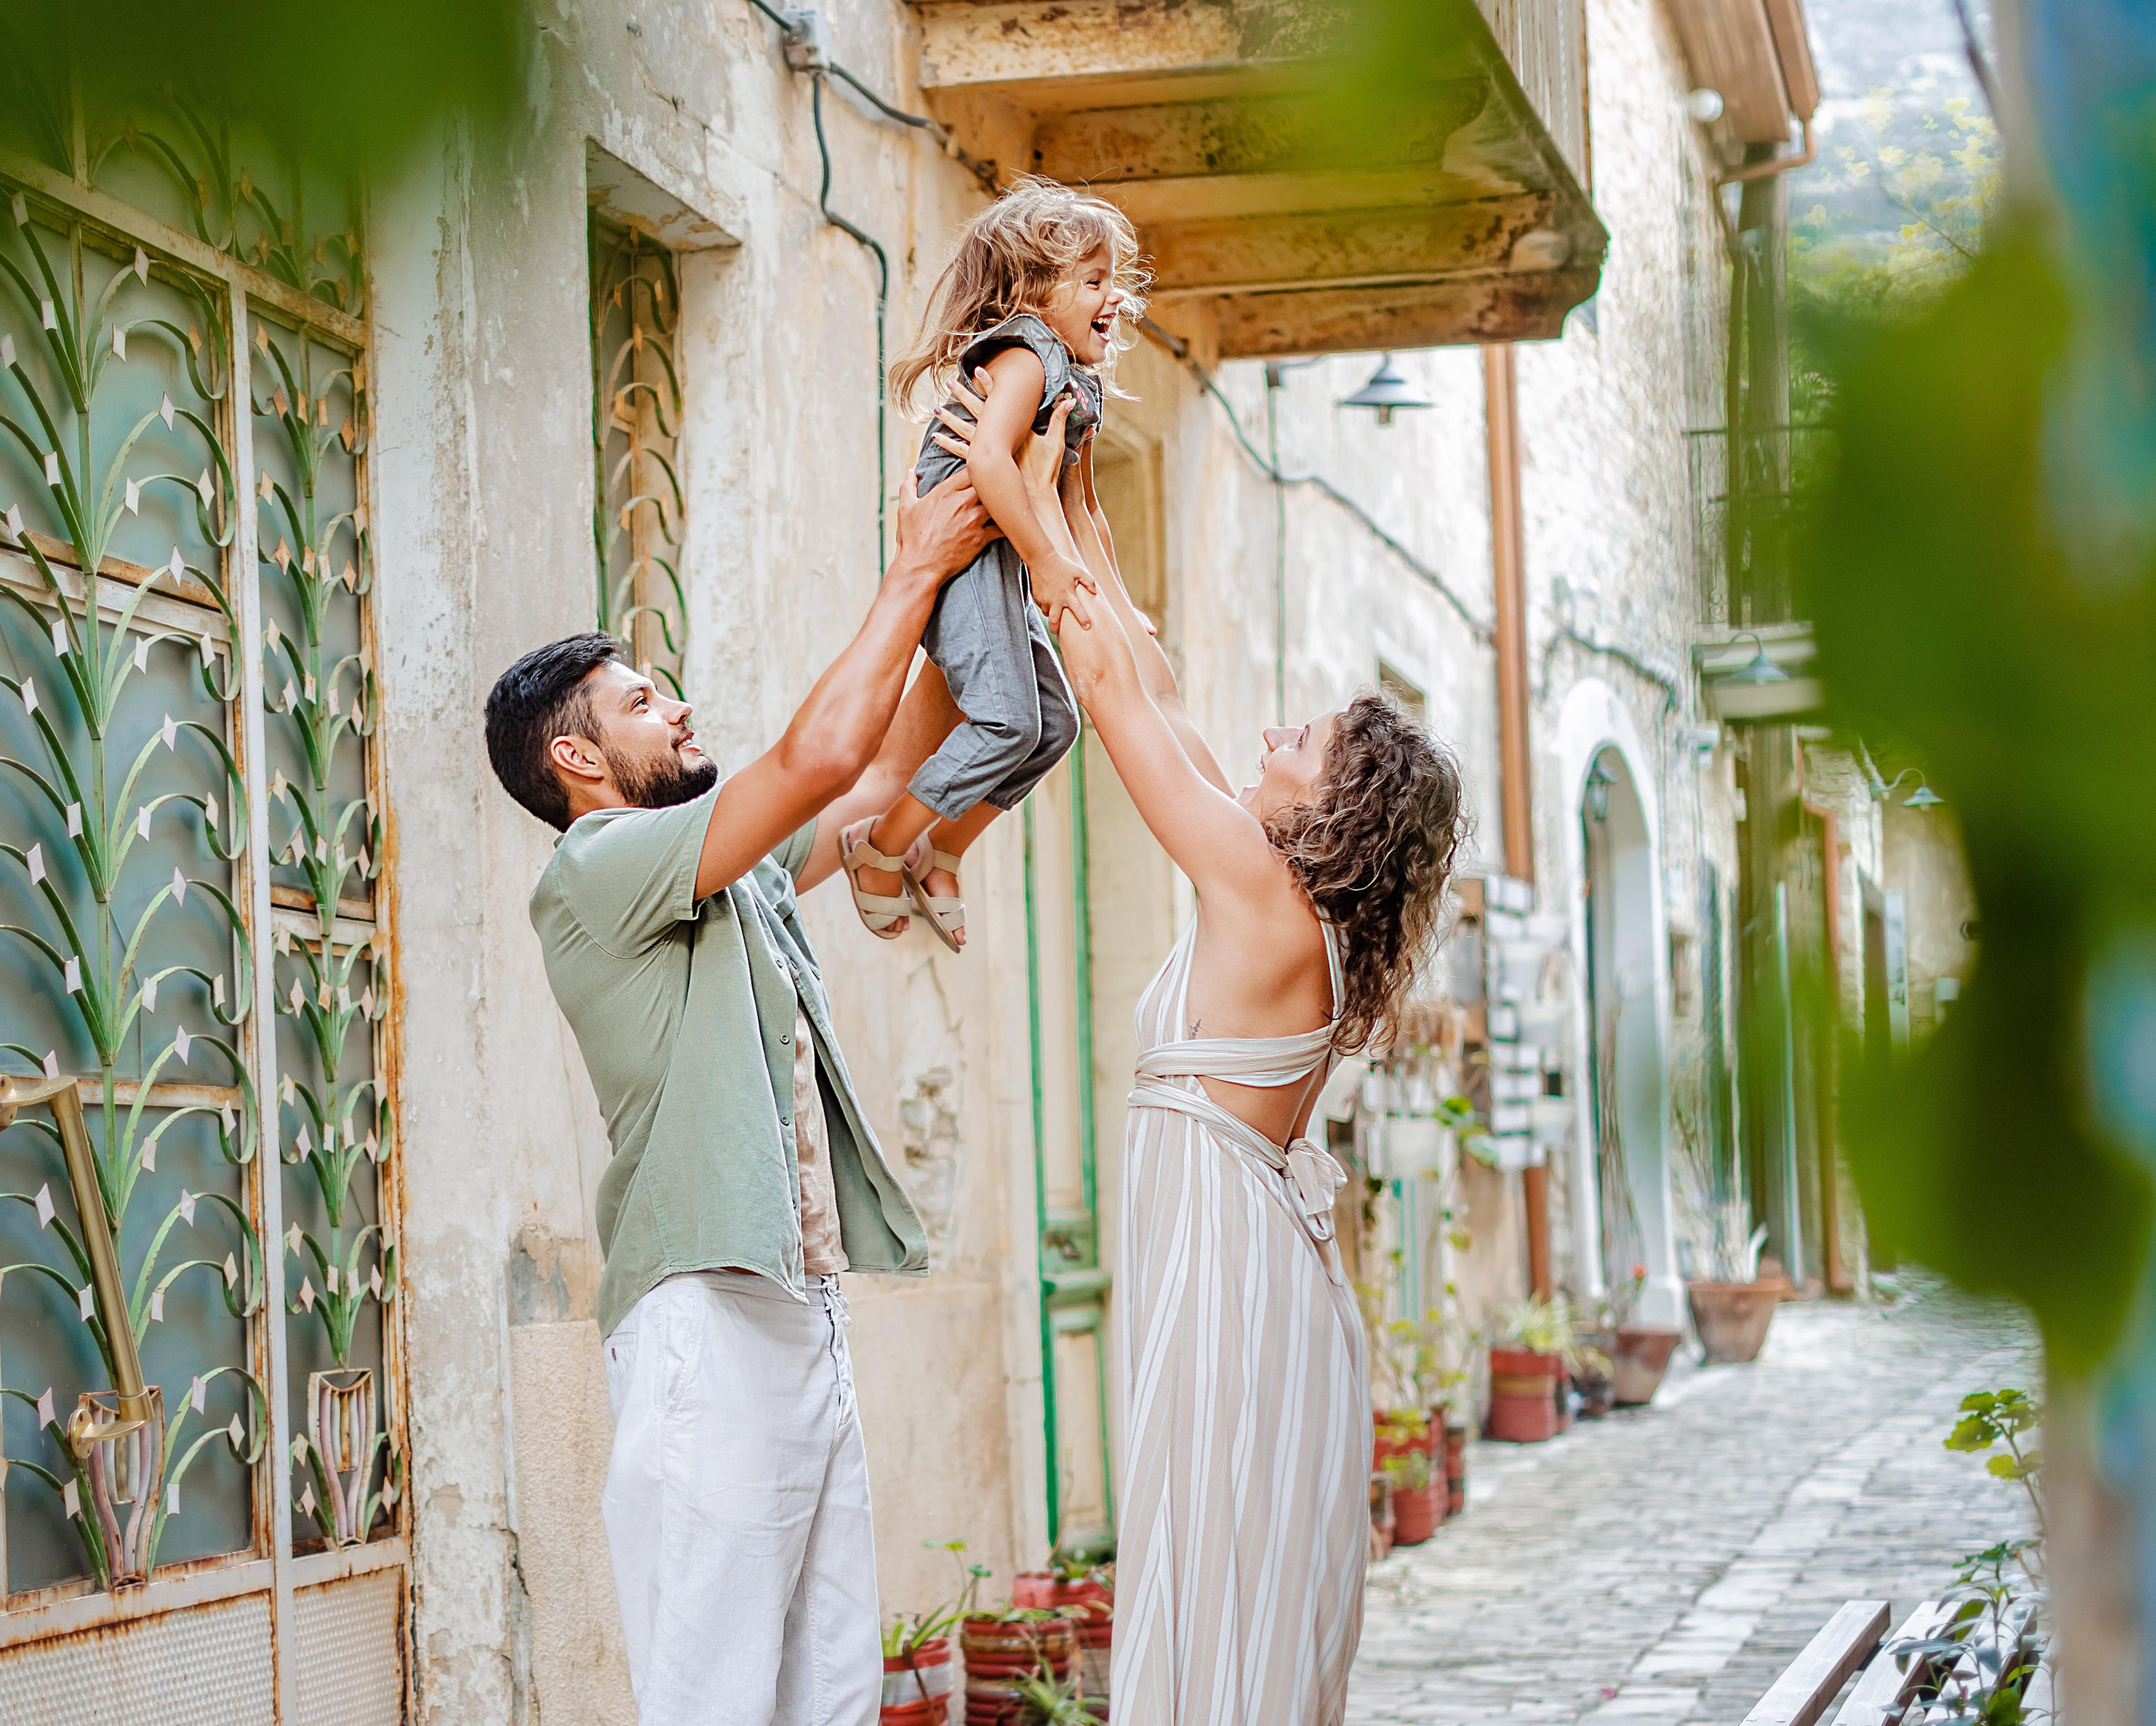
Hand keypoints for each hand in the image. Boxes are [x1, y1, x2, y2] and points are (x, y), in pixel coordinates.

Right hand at [891, 466, 997, 585]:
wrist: (920, 567)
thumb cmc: (912, 538)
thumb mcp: (905, 509)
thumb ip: (908, 486)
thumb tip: (910, 471)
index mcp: (946, 491)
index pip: (972, 469)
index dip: (979, 469)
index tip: (980, 474)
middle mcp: (962, 502)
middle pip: (989, 483)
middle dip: (993, 484)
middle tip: (998, 486)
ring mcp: (974, 520)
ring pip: (998, 503)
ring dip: (1002, 503)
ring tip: (1006, 503)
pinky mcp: (981, 538)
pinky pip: (1002, 527)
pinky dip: (1007, 525)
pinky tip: (1009, 524)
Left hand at [930, 371, 1069, 509]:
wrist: (1035, 498)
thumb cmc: (1046, 472)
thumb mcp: (1056, 443)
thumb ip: (1060, 420)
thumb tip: (1071, 400)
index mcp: (1013, 428)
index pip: (998, 401)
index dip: (988, 384)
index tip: (977, 370)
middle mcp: (997, 437)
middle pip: (975, 411)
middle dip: (962, 395)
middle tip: (949, 383)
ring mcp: (987, 452)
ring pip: (963, 430)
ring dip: (950, 418)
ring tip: (937, 408)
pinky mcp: (980, 466)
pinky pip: (960, 452)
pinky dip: (948, 444)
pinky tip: (936, 437)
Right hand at [1031, 552, 1095, 633]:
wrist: (1041, 559)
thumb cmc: (1062, 565)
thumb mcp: (1078, 571)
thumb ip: (1089, 581)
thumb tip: (1095, 592)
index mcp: (1068, 594)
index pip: (1077, 610)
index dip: (1083, 619)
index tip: (1087, 627)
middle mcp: (1056, 600)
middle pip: (1055, 621)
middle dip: (1056, 629)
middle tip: (1057, 633)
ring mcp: (1045, 599)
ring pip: (1047, 613)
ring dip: (1051, 614)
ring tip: (1054, 611)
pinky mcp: (1036, 597)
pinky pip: (1041, 605)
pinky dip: (1045, 605)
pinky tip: (1048, 599)